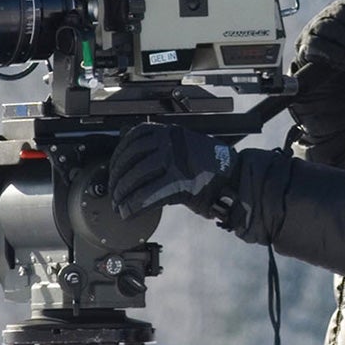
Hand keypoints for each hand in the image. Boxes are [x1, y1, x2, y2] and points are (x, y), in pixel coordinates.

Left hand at [108, 122, 237, 217]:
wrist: (232, 179)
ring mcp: (174, 160)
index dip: (117, 158)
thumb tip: (130, 160)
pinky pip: (148, 194)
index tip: (112, 171)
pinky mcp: (179, 181)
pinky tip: (129, 212)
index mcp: (168, 131)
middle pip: (131, 159)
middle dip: (117, 179)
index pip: (131, 139)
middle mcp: (169, 142)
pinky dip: (134, 205)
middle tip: (113, 193)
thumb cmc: (209, 166)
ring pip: (137, 176)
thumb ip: (158, 148)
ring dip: (123, 194)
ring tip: (119, 205)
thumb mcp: (181, 146)